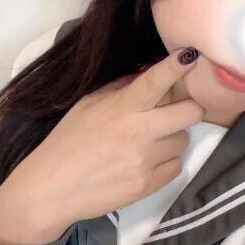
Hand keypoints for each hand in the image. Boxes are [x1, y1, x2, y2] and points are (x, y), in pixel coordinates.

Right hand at [5, 47, 204, 224]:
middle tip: (177, 112)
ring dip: (171, 139)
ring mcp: (145, 160)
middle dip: (189, 109)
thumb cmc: (67, 142)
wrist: (52, 189)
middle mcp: (138, 132)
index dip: (176, 66)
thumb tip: (149, 72)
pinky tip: (145, 163)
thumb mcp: (87, 105)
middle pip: (190, 113)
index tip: (192, 55)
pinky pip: (176, 167)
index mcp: (121, 108)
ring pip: (183, 141)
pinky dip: (165, 163)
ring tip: (147, 144)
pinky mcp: (148, 185)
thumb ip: (120, 88)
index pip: (156, 81)